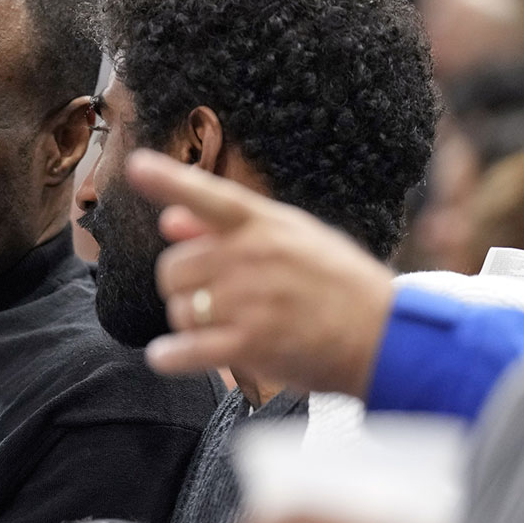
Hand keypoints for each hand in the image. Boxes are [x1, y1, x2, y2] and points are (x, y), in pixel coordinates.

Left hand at [125, 149, 394, 397]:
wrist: (387, 338)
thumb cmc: (337, 284)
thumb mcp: (293, 239)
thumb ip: (226, 229)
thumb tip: (168, 220)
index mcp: (265, 225)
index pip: (209, 196)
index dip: (168, 180)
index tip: (136, 166)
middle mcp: (253, 257)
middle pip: (173, 267)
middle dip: (183, 286)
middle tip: (213, 298)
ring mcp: (250, 301)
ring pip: (178, 309)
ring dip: (188, 323)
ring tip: (223, 326)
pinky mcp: (250, 346)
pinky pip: (184, 350)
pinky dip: (170, 356)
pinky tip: (168, 356)